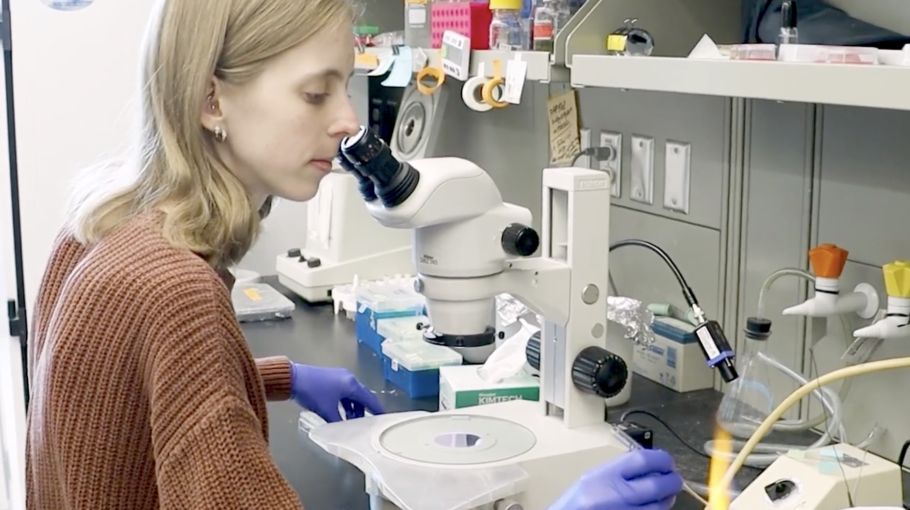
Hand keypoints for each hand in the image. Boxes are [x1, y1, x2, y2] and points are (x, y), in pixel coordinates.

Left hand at [290, 364, 384, 422]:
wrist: (293, 378)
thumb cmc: (312, 391)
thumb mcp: (327, 411)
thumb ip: (338, 421)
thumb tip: (343, 430)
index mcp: (351, 385)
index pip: (369, 399)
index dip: (377, 409)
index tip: (383, 416)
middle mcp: (348, 378)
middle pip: (361, 396)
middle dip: (364, 410)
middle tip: (367, 422)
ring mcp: (339, 377)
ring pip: (351, 395)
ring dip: (353, 407)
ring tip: (350, 420)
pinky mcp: (330, 378)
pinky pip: (343, 392)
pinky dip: (345, 402)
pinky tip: (340, 411)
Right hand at [549, 449, 682, 509]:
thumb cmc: (573, 505)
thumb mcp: (591, 480)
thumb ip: (617, 472)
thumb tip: (648, 466)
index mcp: (603, 477)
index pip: (642, 460)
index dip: (662, 459)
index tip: (667, 462)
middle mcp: (615, 496)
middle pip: (657, 484)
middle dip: (672, 481)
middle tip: (675, 479)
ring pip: (659, 507)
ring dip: (667, 500)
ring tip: (666, 495)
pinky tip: (654, 508)